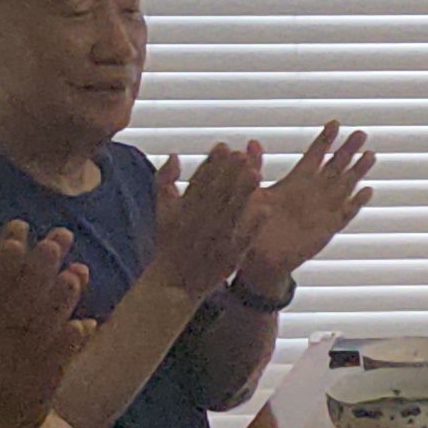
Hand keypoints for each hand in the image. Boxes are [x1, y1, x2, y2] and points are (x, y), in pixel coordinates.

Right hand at [141, 143, 260, 299]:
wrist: (175, 282)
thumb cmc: (169, 242)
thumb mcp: (162, 210)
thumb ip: (164, 180)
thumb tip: (174, 155)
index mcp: (183, 210)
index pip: (199, 182)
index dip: (211, 163)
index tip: (223, 146)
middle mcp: (199, 224)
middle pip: (217, 195)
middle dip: (229, 174)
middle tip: (242, 155)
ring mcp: (216, 241)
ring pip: (231, 214)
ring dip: (243, 194)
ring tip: (256, 174)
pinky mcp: (230, 257)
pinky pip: (243, 239)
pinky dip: (253, 225)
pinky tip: (265, 209)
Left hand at [238, 121, 373, 293]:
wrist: (260, 257)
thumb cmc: (253, 224)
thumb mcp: (252, 192)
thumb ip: (255, 168)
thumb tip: (250, 142)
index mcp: (296, 180)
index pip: (315, 154)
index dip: (325, 139)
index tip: (334, 122)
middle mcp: (313, 191)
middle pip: (335, 165)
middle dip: (348, 149)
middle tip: (361, 133)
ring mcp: (323, 208)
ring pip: (345, 185)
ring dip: (358, 171)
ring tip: (370, 155)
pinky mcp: (328, 227)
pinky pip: (346, 212)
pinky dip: (356, 202)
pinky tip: (367, 191)